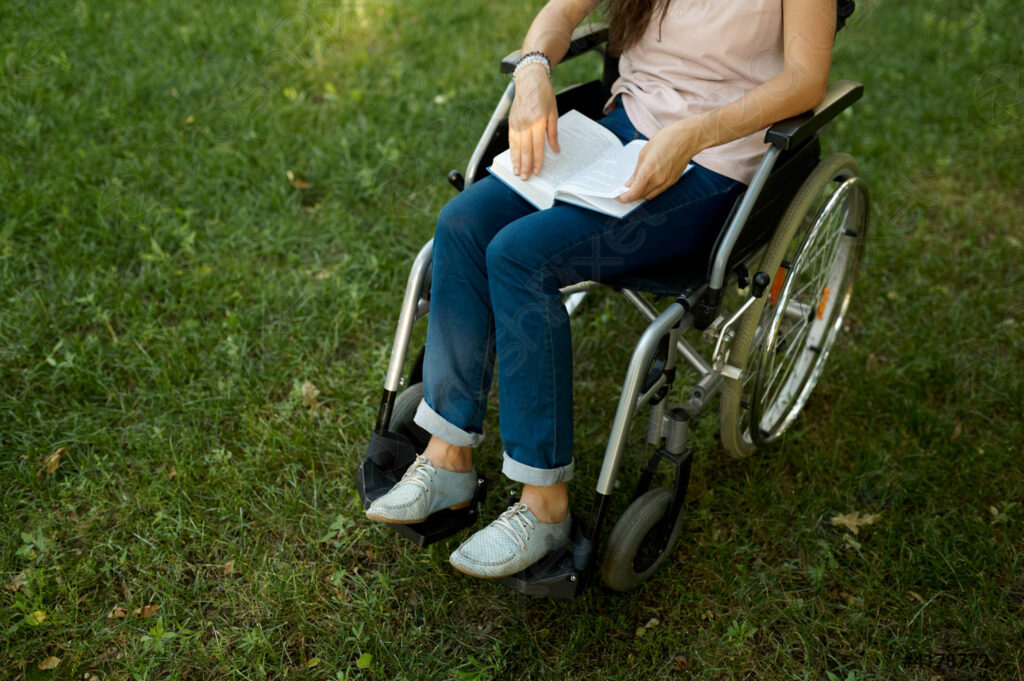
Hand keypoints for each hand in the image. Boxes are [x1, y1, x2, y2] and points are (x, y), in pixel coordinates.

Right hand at [509, 63, 559, 179]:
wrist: (529, 79)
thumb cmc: (544, 95)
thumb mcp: (553, 113)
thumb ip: (553, 132)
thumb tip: (556, 149)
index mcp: (538, 121)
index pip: (538, 146)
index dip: (538, 160)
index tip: (537, 171)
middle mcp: (526, 123)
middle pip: (526, 149)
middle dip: (526, 165)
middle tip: (525, 178)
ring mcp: (517, 123)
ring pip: (516, 147)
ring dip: (517, 161)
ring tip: (517, 173)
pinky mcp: (511, 122)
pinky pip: (511, 140)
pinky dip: (512, 151)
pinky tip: (513, 160)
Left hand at [617, 120, 702, 202]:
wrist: (688, 137)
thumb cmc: (667, 139)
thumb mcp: (644, 153)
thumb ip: (637, 171)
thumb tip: (630, 182)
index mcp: (648, 172)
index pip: (634, 194)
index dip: (624, 197)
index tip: (619, 196)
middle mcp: (658, 181)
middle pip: (641, 197)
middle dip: (631, 196)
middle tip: (625, 191)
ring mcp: (667, 182)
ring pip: (650, 196)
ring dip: (641, 194)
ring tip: (635, 187)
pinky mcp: (673, 181)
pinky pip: (659, 191)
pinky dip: (651, 190)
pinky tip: (647, 183)